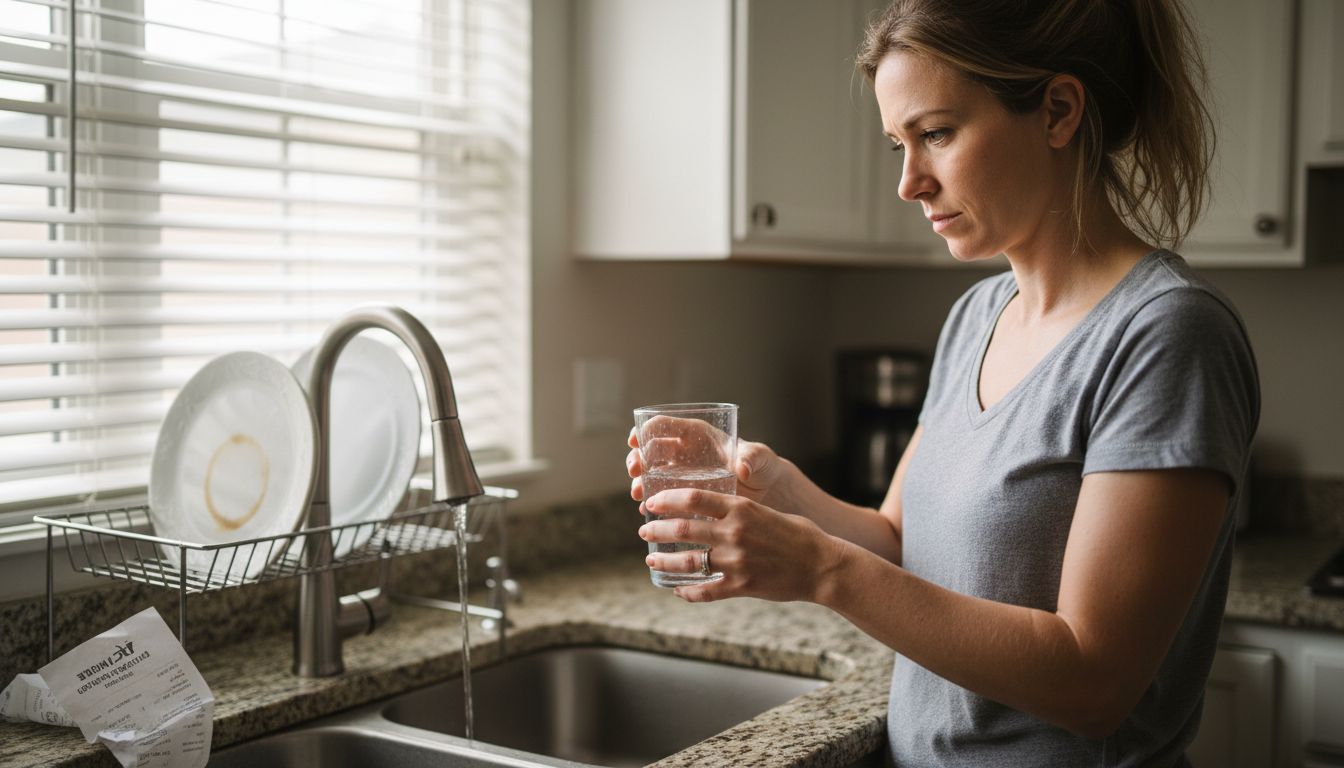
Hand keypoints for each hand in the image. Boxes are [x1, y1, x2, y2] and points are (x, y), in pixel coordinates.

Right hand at [626, 426, 787, 507]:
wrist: (763, 491)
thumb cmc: (761, 466)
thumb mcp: (759, 458)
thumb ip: (752, 458)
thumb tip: (742, 466)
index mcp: (697, 434)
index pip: (664, 425)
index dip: (645, 429)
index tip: (634, 440)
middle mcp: (684, 452)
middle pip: (650, 450)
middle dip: (637, 458)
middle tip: (634, 471)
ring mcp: (681, 474)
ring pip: (650, 474)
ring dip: (639, 482)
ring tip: (638, 494)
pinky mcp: (683, 494)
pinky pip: (661, 496)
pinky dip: (651, 502)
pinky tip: (647, 511)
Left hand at [637, 487, 843, 603]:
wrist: (823, 566)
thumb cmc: (800, 535)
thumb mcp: (769, 511)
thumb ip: (741, 511)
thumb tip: (716, 509)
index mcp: (741, 509)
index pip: (693, 499)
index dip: (667, 500)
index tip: (652, 503)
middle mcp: (734, 533)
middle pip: (683, 529)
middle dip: (657, 530)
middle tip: (645, 531)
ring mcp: (736, 562)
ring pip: (689, 562)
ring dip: (664, 562)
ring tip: (651, 561)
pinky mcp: (741, 586)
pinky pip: (706, 591)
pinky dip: (688, 592)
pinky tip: (678, 591)